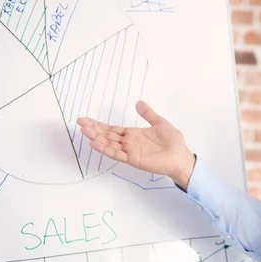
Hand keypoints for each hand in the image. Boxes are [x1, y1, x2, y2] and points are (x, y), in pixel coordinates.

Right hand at [77, 101, 195, 189]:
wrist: (181, 156)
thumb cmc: (173, 141)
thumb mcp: (160, 122)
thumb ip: (148, 114)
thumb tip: (138, 102)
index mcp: (133, 134)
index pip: (112, 129)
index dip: (99, 124)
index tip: (86, 119)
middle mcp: (128, 143)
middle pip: (107, 135)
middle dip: (93, 129)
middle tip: (80, 122)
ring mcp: (129, 151)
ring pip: (109, 144)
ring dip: (96, 137)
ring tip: (84, 130)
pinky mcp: (133, 159)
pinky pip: (116, 154)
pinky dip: (105, 149)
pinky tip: (95, 143)